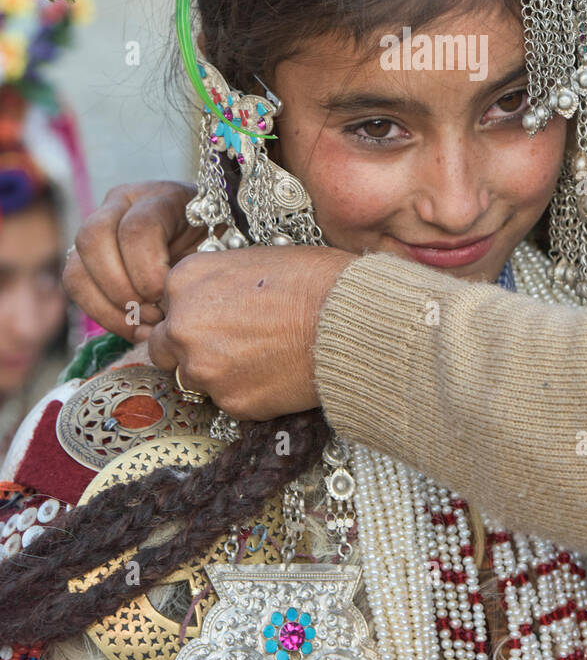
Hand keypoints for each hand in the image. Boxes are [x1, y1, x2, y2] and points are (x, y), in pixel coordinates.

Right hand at [63, 181, 205, 341]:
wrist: (210, 242)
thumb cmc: (218, 245)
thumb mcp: (219, 246)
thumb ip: (197, 265)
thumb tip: (172, 305)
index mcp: (160, 195)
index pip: (137, 228)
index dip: (149, 271)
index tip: (169, 295)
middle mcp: (122, 202)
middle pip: (93, 239)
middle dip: (122, 288)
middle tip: (153, 314)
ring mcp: (98, 226)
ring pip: (76, 267)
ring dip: (109, 307)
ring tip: (145, 325)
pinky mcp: (86, 256)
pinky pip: (76, 287)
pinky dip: (102, 315)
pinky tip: (134, 328)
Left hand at [149, 245, 354, 418]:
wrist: (349, 321)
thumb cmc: (316, 280)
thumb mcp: (255, 258)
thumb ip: (220, 281)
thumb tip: (217, 296)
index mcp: (186, 279)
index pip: (168, 302)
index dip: (194, 309)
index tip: (215, 315)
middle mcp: (183, 324)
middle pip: (165, 346)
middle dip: (189, 346)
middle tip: (228, 342)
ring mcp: (204, 367)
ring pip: (195, 378)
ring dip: (217, 371)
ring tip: (261, 356)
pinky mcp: (230, 402)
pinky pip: (228, 400)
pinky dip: (247, 391)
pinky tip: (276, 373)